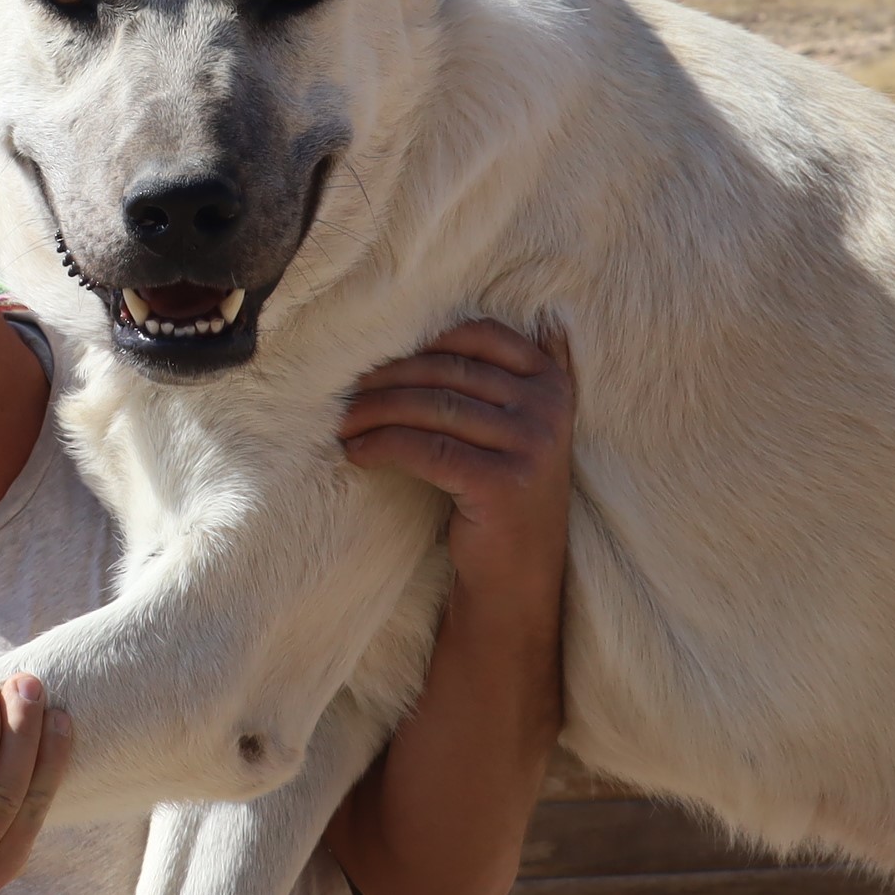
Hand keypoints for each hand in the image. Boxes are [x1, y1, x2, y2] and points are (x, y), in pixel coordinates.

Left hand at [337, 318, 573, 601]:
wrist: (519, 572)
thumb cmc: (501, 491)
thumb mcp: (514, 426)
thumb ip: (496, 376)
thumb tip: (423, 321)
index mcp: (551, 383)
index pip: (480, 336)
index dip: (423, 341)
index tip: (379, 355)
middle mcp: (547, 409)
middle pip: (447, 373)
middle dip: (387, 378)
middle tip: (345, 390)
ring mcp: (529, 445)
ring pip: (431, 409)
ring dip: (375, 413)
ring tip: (343, 422)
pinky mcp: (500, 483)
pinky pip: (425, 450)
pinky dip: (382, 447)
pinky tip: (356, 454)